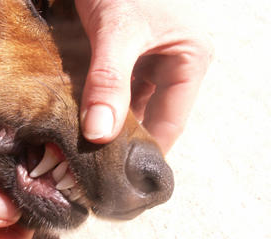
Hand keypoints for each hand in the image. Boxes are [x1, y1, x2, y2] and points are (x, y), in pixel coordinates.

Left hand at [76, 0, 213, 153]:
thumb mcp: (116, 32)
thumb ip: (109, 80)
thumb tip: (100, 133)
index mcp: (189, 61)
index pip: (170, 123)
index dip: (146, 151)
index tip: (119, 173)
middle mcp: (173, 65)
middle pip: (149, 116)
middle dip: (123, 138)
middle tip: (95, 163)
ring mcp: (151, 61)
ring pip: (130, 104)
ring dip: (109, 120)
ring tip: (87, 144)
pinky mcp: (129, 57)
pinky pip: (116, 90)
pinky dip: (101, 102)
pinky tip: (84, 115)